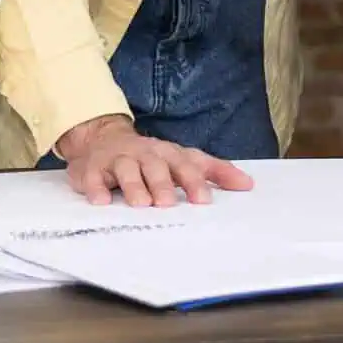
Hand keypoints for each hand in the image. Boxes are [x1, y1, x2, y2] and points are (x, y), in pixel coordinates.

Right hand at [54, 114, 254, 207]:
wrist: (103, 139)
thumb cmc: (151, 157)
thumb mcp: (183, 159)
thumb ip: (215, 172)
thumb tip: (248, 185)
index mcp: (169, 154)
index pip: (186, 165)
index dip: (194, 182)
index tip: (203, 200)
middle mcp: (146, 154)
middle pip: (156, 167)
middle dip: (163, 184)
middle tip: (168, 204)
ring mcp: (119, 160)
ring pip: (127, 170)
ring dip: (134, 186)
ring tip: (141, 204)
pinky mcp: (94, 168)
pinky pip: (94, 178)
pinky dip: (97, 188)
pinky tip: (101, 200)